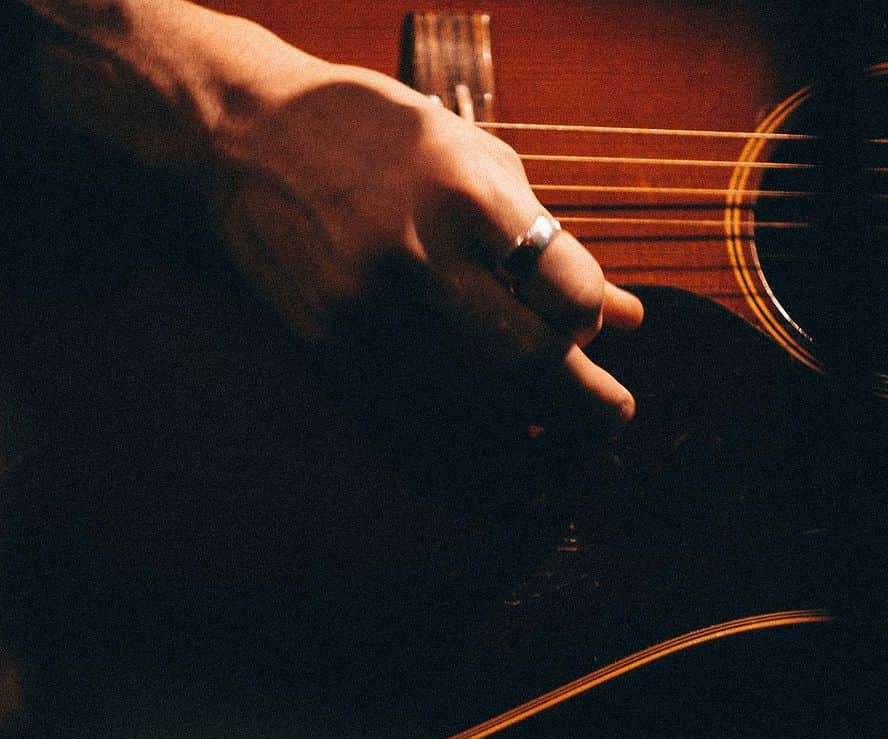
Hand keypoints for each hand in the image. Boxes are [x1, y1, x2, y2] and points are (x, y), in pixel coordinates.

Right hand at [210, 59, 642, 430]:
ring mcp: (367, 316)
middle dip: (585, 402)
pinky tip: (492, 424)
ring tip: (556, 427)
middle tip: (611, 414)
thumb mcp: (475, 159)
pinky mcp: (332, 352)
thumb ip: (552, 242)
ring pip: (477, 409)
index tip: (587, 322)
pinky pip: (419, 417)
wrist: (241, 141)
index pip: (565, 291)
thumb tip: (627, 318)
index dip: (589, 318)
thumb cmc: (374, 139)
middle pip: (527, 365)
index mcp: (464, 195)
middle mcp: (416, 261)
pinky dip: (469, 431)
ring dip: (531, 427)